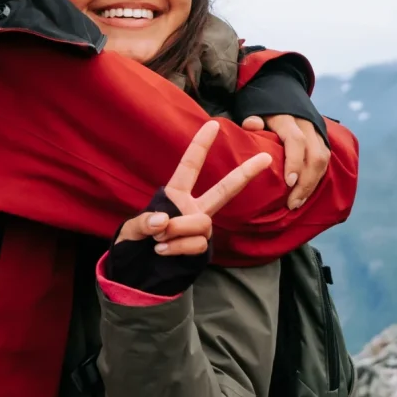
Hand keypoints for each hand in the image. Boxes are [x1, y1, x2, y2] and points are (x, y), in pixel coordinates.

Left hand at [114, 120, 273, 255]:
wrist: (140, 273)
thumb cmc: (135, 244)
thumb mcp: (131, 231)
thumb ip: (143, 223)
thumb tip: (162, 221)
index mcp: (174, 195)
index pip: (189, 167)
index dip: (200, 146)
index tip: (213, 124)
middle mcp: (192, 209)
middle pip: (223, 189)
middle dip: (244, 174)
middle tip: (265, 158)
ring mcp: (199, 228)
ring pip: (202, 223)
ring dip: (178, 230)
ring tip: (158, 240)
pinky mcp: (202, 248)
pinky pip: (197, 243)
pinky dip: (177, 248)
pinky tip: (163, 252)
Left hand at [241, 115, 329, 209]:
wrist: (281, 91)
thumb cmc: (262, 109)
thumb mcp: (253, 111)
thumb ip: (252, 121)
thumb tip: (252, 125)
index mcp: (287, 118)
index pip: (296, 140)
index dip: (294, 162)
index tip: (289, 182)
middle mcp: (306, 124)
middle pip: (315, 154)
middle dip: (306, 182)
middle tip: (292, 203)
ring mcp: (317, 131)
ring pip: (323, 159)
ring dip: (312, 184)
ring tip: (297, 202)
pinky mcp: (322, 137)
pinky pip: (325, 160)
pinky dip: (316, 178)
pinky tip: (304, 193)